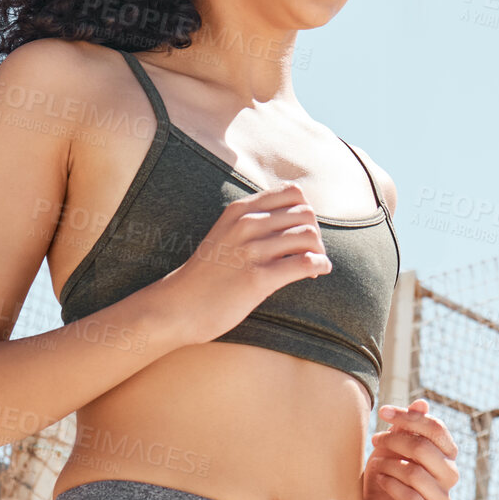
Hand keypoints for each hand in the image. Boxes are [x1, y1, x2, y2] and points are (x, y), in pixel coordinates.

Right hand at [158, 183, 331, 344]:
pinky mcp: (258, 279)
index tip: (300, 232)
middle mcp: (246, 225)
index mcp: (240, 210)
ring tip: (313, 267)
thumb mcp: (227, 234)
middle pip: (306, 213)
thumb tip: (298, 221)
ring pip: (309, 236)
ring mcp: (251, 251)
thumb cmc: (208, 273)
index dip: (305, 211)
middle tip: (309, 252)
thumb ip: (256, 222)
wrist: (178, 307)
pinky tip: (317, 273)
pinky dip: (320, 266)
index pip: (293, 193)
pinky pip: (306, 263)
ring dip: (319, 252)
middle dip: (315, 233)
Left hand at [362, 398, 459, 499]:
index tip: (383, 411)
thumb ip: (409, 425)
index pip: (436, 429)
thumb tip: (422, 402)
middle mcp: (450, 476)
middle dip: (395, 441)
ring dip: (389, 465)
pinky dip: (390, 485)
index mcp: (447, 454)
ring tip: (376, 464)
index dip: (409, 417)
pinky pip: (410, 498)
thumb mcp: (394, 444)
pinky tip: (380, 480)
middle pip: (425, 449)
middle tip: (375, 440)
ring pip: (415, 474)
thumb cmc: (386, 471)